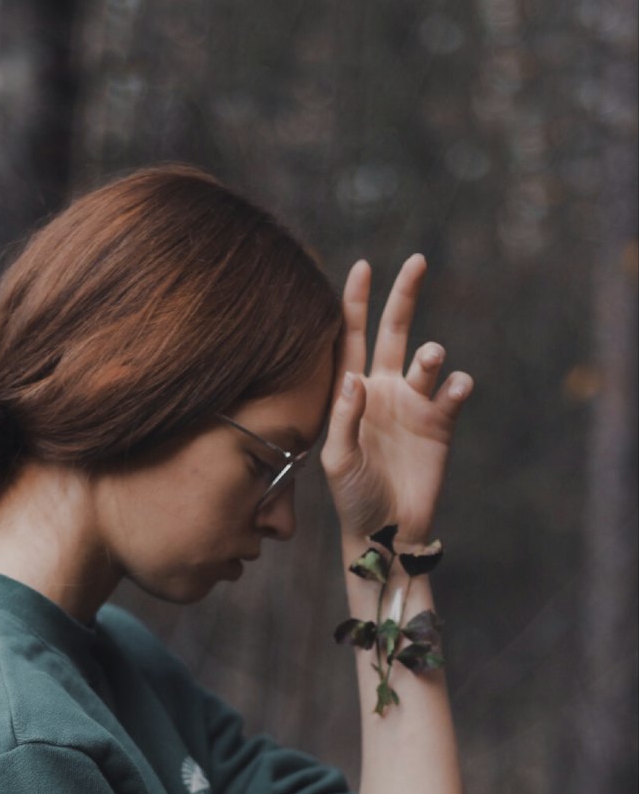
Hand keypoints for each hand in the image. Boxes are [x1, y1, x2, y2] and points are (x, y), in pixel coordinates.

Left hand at [321, 255, 472, 545]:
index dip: (356, 304)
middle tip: (417, 261)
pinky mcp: (440, 425)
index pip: (351, 339)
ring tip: (432, 357)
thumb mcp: (337, 459)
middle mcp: (383, 390)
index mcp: (351, 392)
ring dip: (431, 355)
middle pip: (394, 333)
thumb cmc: (351, 496)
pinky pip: (452, 395)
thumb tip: (354, 377)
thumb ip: (343, 418)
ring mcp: (413, 405)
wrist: (385, 531)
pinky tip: (456, 386)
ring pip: (426, 363)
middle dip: (404, 298)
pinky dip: (457, 386)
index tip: (363, 267)